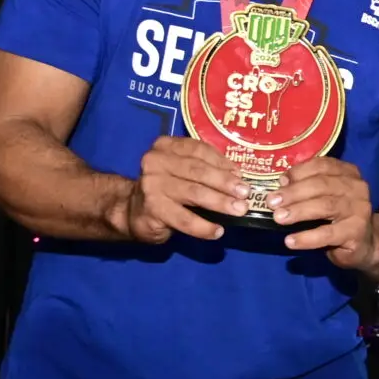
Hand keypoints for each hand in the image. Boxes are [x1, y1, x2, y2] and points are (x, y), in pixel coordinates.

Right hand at [124, 137, 250, 242]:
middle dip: (225, 183)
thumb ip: (206, 168)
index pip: (199, 150)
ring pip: (193, 193)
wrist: (132, 211)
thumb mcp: (183, 171)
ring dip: (220, 202)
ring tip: (239, 210)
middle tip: (246, 194)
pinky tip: (218, 231)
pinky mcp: (152, 209)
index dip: (223, 163)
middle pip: (198, 171)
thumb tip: (238, 175)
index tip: (241, 175)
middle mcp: (155, 161)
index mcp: (166, 146)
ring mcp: (151, 185)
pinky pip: (184, 219)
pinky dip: (204, 226)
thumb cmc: (166, 188)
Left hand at [272, 156, 378, 268]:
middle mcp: (356, 187)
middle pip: (321, 185)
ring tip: (278, 218)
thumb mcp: (324, 196)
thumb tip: (283, 182)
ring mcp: (359, 209)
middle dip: (293, 193)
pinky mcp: (356, 232)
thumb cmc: (338, 216)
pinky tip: (290, 241)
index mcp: (347, 173)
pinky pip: (327, 234)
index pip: (322, 165)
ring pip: (325, 206)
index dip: (298, 172)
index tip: (279, 182)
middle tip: (272, 202)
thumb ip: (306, 186)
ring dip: (298, 211)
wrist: (365, 243)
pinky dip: (306, 238)